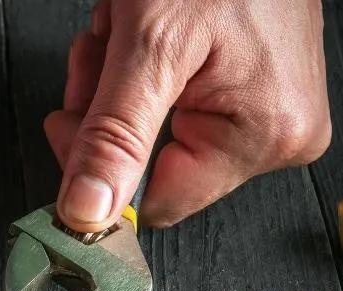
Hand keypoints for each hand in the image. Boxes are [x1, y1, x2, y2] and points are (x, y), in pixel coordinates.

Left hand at [45, 0, 330, 231]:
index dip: (98, 168)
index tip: (68, 126)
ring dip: (113, 81)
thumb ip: (114, 135)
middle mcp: (274, 131)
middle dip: (105, 108)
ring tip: (121, 28)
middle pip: (148, 163)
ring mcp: (264, 108)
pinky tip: (138, 28)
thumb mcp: (148, 46)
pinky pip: (167, 101)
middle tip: (98, 57)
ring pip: (149, 130)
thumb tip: (87, 211)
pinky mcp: (246, 87)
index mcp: (264, 134)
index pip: (155, 203)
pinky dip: (136, 67)